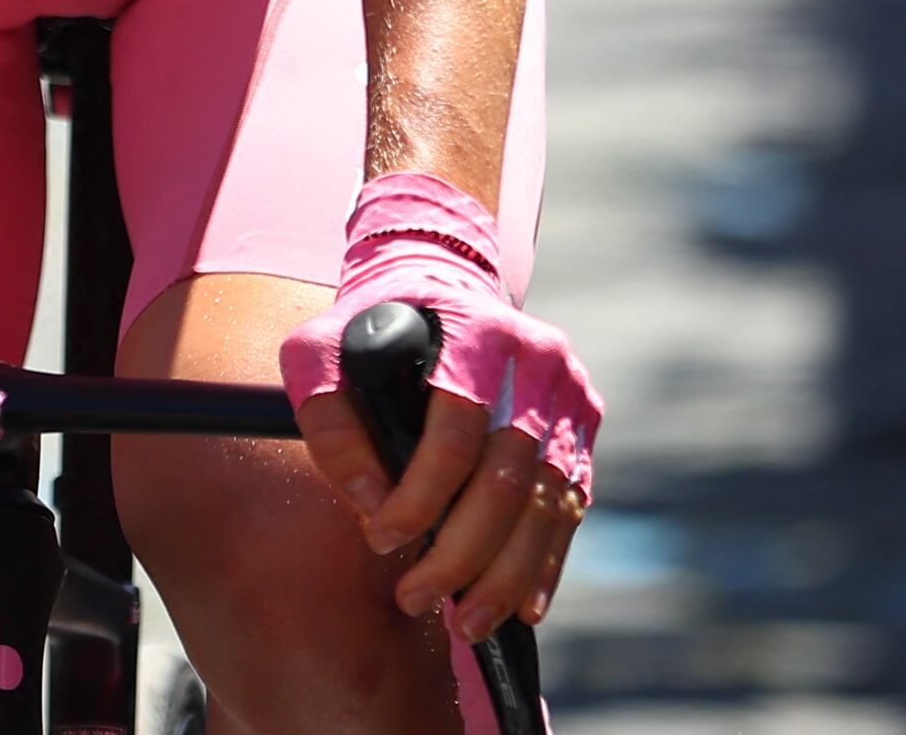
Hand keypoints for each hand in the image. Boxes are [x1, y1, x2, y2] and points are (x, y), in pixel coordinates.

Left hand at [281, 177, 596, 644]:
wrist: (442, 285)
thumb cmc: (373, 327)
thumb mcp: (322, 350)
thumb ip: (328, 420)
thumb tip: (371, 504)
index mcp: (475, 332)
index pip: (456, 430)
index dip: (419, 496)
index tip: (381, 538)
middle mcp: (536, 361)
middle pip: (508, 477)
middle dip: (462, 552)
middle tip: (417, 597)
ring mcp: (568, 395)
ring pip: (549, 502)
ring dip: (506, 574)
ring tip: (466, 621)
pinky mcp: (583, 425)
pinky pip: (572, 506)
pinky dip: (547, 562)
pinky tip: (521, 604)